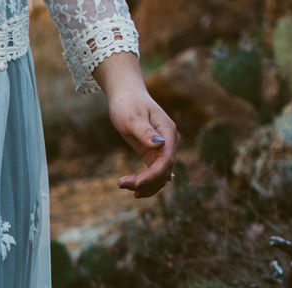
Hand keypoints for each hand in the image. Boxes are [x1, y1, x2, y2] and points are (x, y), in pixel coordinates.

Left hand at [93, 51, 177, 197]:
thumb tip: (159, 145)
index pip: (166, 161)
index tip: (136, 185)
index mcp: (168, 133)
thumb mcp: (133, 118)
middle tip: (121, 184)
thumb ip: (145, 132)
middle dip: (145, 182)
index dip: (152, 176)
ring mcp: (165, 148)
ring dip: (146, 186)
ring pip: (161, 175)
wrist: (127, 96)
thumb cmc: (128, 104)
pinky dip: (147, 183)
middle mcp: (171, 142)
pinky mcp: (156, 153)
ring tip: (123, 185)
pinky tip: (134, 188)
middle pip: (164, 171)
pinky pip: (156, 173)